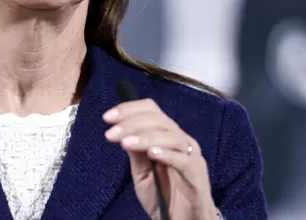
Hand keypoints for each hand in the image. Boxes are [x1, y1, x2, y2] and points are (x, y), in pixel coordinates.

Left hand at [104, 99, 216, 219]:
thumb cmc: (164, 195)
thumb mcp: (142, 172)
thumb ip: (135, 152)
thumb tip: (119, 130)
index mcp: (167, 136)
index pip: (151, 111)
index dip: (129, 109)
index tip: (107, 117)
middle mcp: (181, 141)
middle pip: (159, 121)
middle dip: (131, 124)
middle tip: (111, 134)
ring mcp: (191, 156)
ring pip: (171, 137)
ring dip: (146, 137)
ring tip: (126, 143)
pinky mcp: (197, 174)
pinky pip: (184, 160)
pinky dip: (168, 154)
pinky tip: (152, 153)